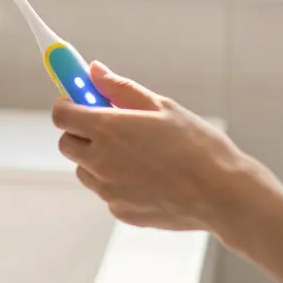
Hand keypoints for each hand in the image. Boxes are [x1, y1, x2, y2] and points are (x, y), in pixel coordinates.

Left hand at [52, 62, 254, 231]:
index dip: (68, 105)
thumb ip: (121, 89)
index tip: (81, 101)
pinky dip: (116, 182)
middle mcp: (100, 162)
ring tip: (135, 154)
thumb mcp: (161, 107)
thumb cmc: (197, 146)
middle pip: (67, 143)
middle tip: (109, 125)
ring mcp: (108, 190)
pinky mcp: (120, 211)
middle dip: (81, 131)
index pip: (62, 116)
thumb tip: (94, 71)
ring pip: (84, 170)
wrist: (221, 194)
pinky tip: (148, 177)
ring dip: (96, 158)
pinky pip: (106, 191)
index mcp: (108, 130)